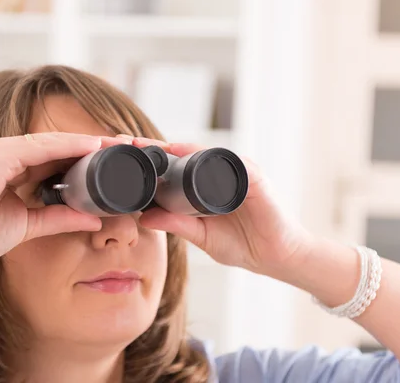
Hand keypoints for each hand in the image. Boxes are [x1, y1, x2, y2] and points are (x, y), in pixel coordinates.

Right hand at [0, 133, 126, 268]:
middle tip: (127, 148)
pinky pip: (40, 146)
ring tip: (119, 143)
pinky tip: (93, 144)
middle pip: (62, 146)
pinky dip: (68, 144)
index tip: (117, 163)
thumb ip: (59, 218)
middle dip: (95, 147)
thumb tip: (93, 218)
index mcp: (14, 169)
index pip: (60, 160)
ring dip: (89, 142)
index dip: (89, 160)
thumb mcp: (28, 226)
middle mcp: (9, 155)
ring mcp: (2, 151)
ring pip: (56, 142)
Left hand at [130, 136, 313, 274]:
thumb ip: (176, 224)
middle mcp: (219, 173)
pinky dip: (201, 154)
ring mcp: (235, 172)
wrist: (277, 257)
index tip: (122, 155)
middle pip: (182, 154)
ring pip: (199, 152)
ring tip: (143, 144)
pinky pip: (224, 160)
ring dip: (170, 146)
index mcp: (205, 186)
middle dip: (152, 147)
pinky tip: (179, 151)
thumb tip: (144, 217)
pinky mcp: (251, 176)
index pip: (173, 168)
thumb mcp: (201, 236)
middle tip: (123, 141)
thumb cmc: (243, 245)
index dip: (149, 161)